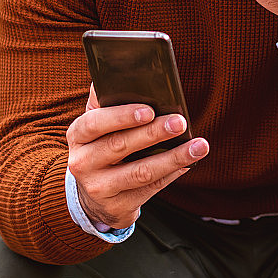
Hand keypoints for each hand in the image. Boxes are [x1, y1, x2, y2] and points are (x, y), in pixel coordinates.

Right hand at [66, 84, 208, 229]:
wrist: (91, 193)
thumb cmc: (103, 143)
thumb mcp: (98, 122)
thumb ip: (109, 98)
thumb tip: (131, 69)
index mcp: (78, 134)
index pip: (95, 123)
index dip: (122, 116)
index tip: (149, 110)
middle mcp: (83, 163)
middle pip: (120, 146)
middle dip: (154, 133)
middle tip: (181, 122)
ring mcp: (99, 189)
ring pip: (140, 172)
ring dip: (173, 157)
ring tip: (199, 146)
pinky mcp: (117, 208)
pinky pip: (150, 189)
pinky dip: (172, 174)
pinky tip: (189, 163)